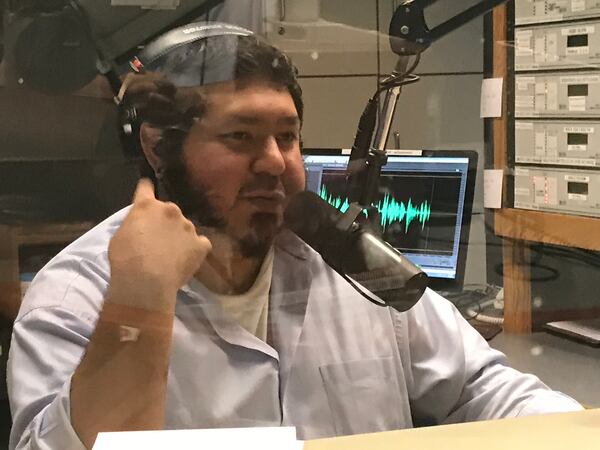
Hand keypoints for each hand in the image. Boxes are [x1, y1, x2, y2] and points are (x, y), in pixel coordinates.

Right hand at [107, 179, 211, 311]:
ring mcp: (188, 226)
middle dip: (165, 221)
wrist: (146, 281)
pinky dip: (195, 248)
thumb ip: (134, 224)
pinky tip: (188, 258)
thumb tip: (141, 225)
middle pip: (169, 211)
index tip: (147, 187)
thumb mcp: (120, 236)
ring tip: (172, 255)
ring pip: (185, 228)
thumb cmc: (125, 259)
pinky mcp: (201, 244)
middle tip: (158, 239)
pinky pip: (201, 243)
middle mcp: (171, 210)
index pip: (146, 188)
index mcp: (147, 206)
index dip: (146, 189)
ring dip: (180, 236)